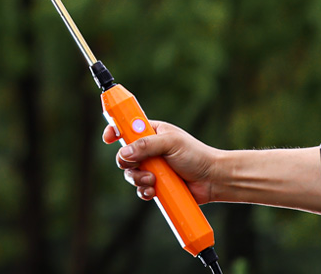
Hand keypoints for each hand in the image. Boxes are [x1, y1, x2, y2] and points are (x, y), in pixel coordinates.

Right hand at [102, 120, 219, 204]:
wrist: (213, 179)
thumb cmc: (195, 154)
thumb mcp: (170, 143)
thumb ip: (145, 145)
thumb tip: (123, 153)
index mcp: (150, 132)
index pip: (126, 128)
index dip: (114, 130)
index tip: (107, 138)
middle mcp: (148, 150)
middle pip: (124, 154)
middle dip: (127, 162)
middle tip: (137, 165)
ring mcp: (152, 168)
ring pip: (130, 173)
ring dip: (137, 179)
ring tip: (152, 181)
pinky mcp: (157, 185)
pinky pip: (141, 189)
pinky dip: (143, 191)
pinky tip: (153, 192)